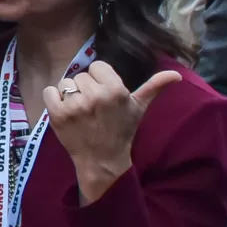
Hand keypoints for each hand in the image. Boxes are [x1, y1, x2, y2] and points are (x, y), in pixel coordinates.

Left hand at [43, 61, 177, 203]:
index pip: (97, 66)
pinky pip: (49, 92)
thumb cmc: (122, 130)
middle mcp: (95, 95)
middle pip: (81, 75)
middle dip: (85, 89)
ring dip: (69, 95)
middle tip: (93, 108)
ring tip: (80, 111)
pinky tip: (66, 112)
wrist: (102, 160)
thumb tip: (177, 75)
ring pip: (65, 83)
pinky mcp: (58, 114)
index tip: (104, 96)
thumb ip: (154, 87)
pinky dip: (54, 100)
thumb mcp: (139, 108)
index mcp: (116, 90)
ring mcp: (75, 105)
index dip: (99, 80)